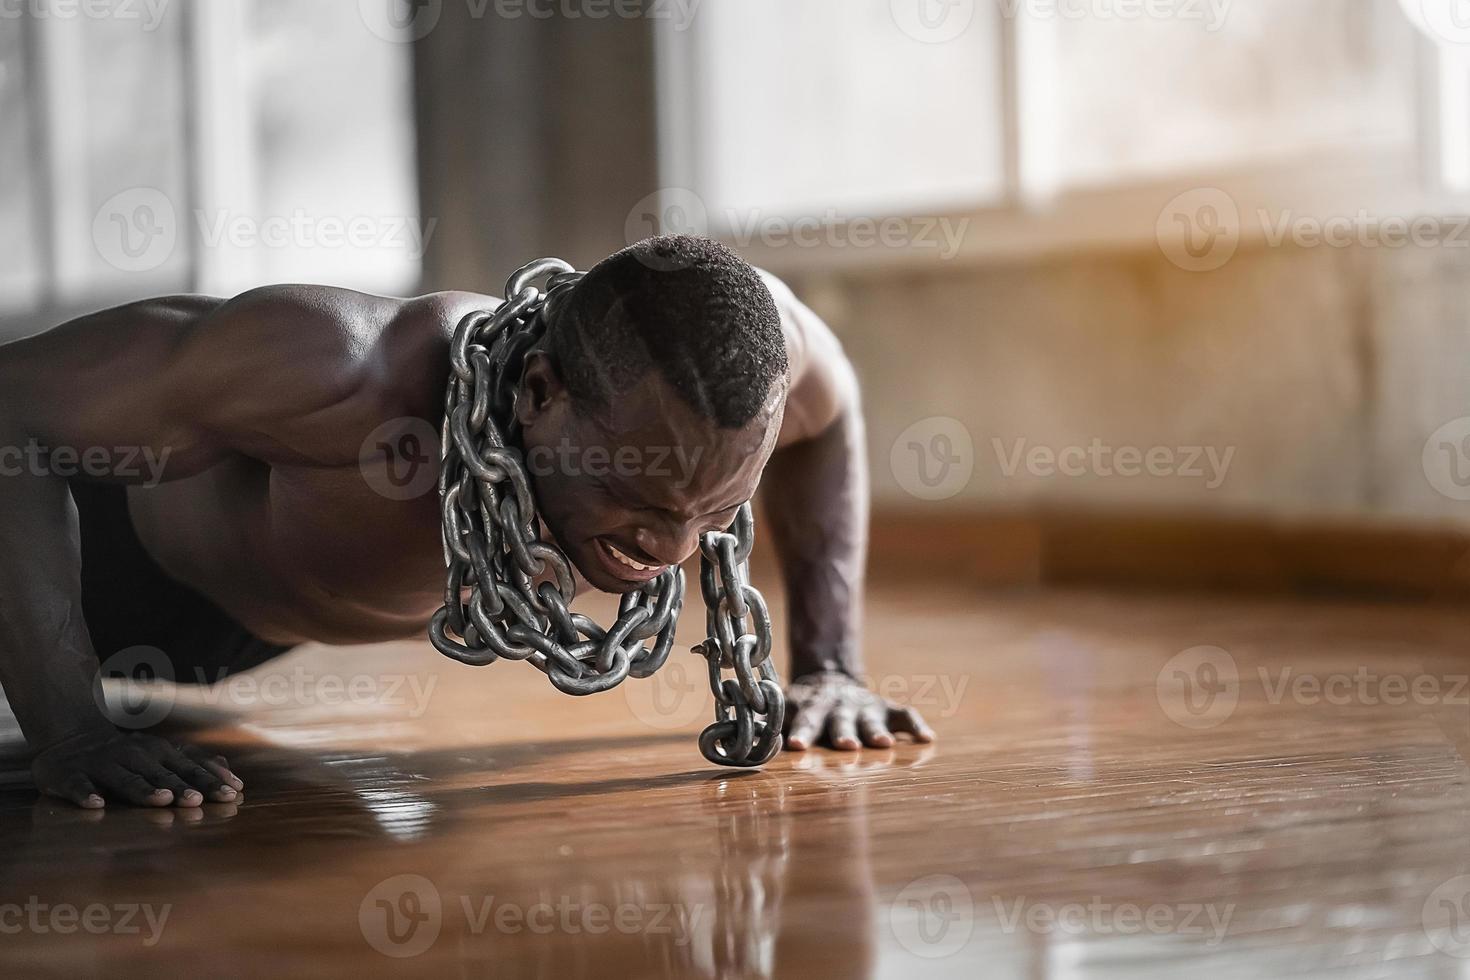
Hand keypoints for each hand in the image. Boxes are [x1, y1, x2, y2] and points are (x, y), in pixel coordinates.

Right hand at [31, 729, 243, 807]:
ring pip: (126, 779)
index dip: (211, 779)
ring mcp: (104, 764)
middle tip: (198, 801)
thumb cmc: (128, 754)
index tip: (233, 792)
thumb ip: (192, 762)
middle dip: (182, 787)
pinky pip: (80, 786)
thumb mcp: (161, 753)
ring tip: (162, 800)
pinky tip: (97, 804)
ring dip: (144, 790)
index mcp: (160, 752)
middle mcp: (136, 755)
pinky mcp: (72, 775)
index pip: (191, 766)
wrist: (72, 738)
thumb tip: (228, 768)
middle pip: (163, 774)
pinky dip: (88, 794)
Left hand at [783, 670, 934, 750]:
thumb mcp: (784, 710)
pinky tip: (927, 738)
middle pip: (840, 721)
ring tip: (883, 744)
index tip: (797, 747)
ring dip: (876, 731)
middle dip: (843, 733)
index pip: (804, 720)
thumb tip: (743, 742)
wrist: (828, 680)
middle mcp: (839, 706)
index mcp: (811, 707)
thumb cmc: (802, 708)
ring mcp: (865, 707)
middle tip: (845, 746)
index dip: (801, 733)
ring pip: (871, 719)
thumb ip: (770, 726)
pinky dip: (915, 726)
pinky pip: (904, 715)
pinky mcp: (887, 708)